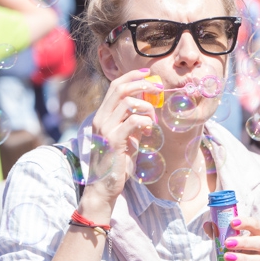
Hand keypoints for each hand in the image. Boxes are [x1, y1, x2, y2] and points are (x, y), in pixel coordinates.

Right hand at [82, 69, 161, 213]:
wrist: (104, 187)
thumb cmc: (118, 163)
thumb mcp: (128, 138)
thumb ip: (134, 122)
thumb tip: (149, 108)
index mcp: (103, 116)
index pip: (114, 86)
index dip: (132, 76)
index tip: (148, 73)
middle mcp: (101, 118)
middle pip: (120, 89)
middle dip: (142, 84)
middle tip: (158, 88)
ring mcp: (105, 129)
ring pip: (127, 102)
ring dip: (147, 107)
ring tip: (153, 120)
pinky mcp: (112, 140)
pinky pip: (133, 121)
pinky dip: (145, 121)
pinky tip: (149, 130)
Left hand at [220, 216, 259, 260]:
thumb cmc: (241, 255)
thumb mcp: (232, 244)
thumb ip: (221, 234)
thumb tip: (207, 224)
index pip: (259, 226)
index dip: (247, 223)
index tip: (232, 222)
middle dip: (245, 242)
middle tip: (227, 242)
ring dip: (243, 259)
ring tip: (226, 257)